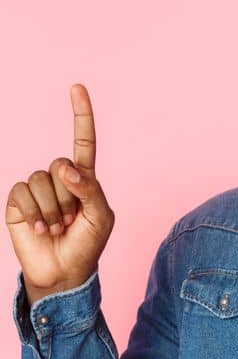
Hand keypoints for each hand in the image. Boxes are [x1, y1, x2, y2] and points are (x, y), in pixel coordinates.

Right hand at [6, 84, 114, 304]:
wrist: (62, 271)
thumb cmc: (87, 244)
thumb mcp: (101, 217)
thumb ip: (90, 190)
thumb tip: (65, 168)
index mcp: (84, 179)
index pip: (83, 141)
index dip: (80, 114)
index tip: (76, 87)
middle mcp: (59, 179)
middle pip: (60, 166)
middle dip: (68, 197)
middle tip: (72, 221)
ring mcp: (37, 188)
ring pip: (41, 180)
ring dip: (52, 209)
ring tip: (57, 228)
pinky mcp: (17, 200)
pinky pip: (22, 191)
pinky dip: (33, 212)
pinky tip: (39, 228)